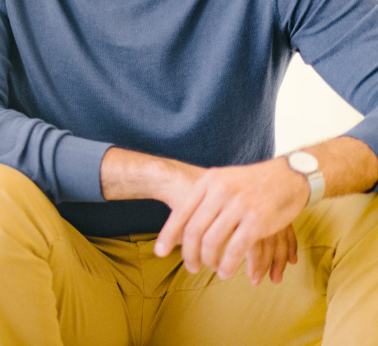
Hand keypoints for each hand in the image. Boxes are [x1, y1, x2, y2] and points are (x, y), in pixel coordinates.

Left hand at [155, 158, 306, 281]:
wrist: (290, 175)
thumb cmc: (251, 182)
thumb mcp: (222, 181)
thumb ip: (202, 200)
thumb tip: (179, 227)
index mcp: (208, 182)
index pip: (181, 213)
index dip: (168, 235)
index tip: (159, 252)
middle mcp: (220, 192)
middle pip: (194, 231)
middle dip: (189, 254)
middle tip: (190, 267)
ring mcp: (239, 206)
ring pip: (212, 242)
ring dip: (208, 261)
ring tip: (210, 269)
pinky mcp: (258, 220)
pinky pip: (235, 249)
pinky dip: (228, 265)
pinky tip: (226, 272)